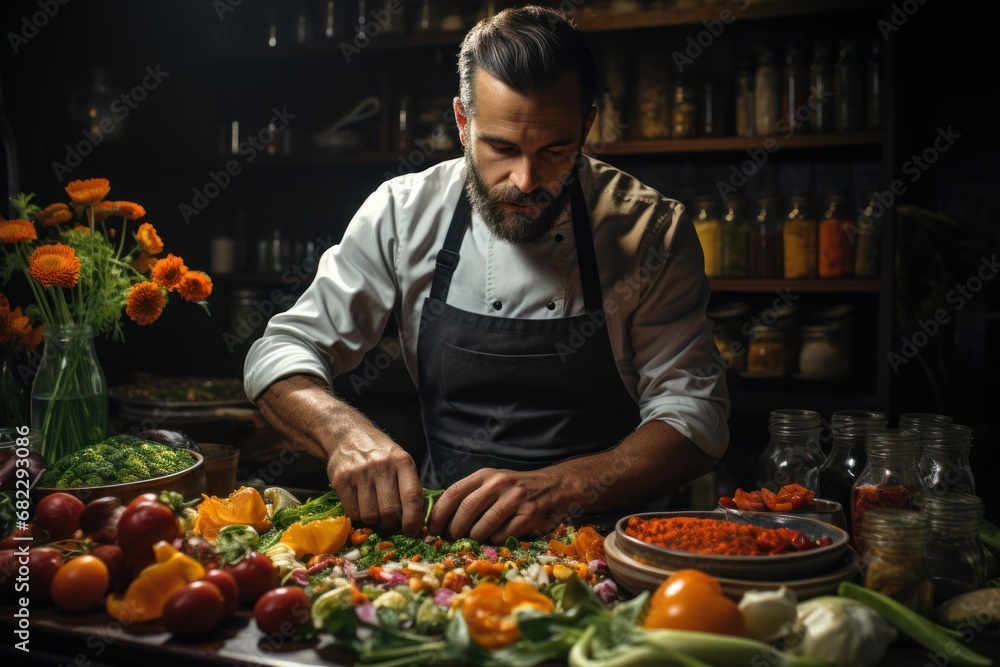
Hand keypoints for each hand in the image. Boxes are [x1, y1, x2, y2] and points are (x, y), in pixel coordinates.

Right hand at [327, 436, 424, 536]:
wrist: (349, 436)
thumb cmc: (380, 454)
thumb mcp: (400, 462)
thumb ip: (409, 487)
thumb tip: (417, 523)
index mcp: (402, 461)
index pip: (412, 497)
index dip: (413, 520)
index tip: (412, 532)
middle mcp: (382, 465)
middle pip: (389, 511)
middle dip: (390, 524)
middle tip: (389, 523)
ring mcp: (360, 472)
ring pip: (370, 515)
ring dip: (373, 521)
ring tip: (373, 510)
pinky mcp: (341, 480)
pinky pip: (352, 512)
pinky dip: (357, 515)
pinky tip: (360, 504)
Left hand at [427, 468, 560, 542]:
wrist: (552, 487)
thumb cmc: (513, 489)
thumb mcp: (491, 483)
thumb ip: (470, 494)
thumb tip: (441, 518)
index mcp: (485, 475)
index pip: (454, 492)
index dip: (439, 512)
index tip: (432, 528)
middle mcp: (500, 483)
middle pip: (467, 508)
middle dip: (455, 528)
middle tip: (451, 538)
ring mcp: (515, 498)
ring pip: (484, 524)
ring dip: (474, 536)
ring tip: (472, 539)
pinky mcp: (529, 514)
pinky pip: (503, 534)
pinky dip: (494, 540)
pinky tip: (495, 537)